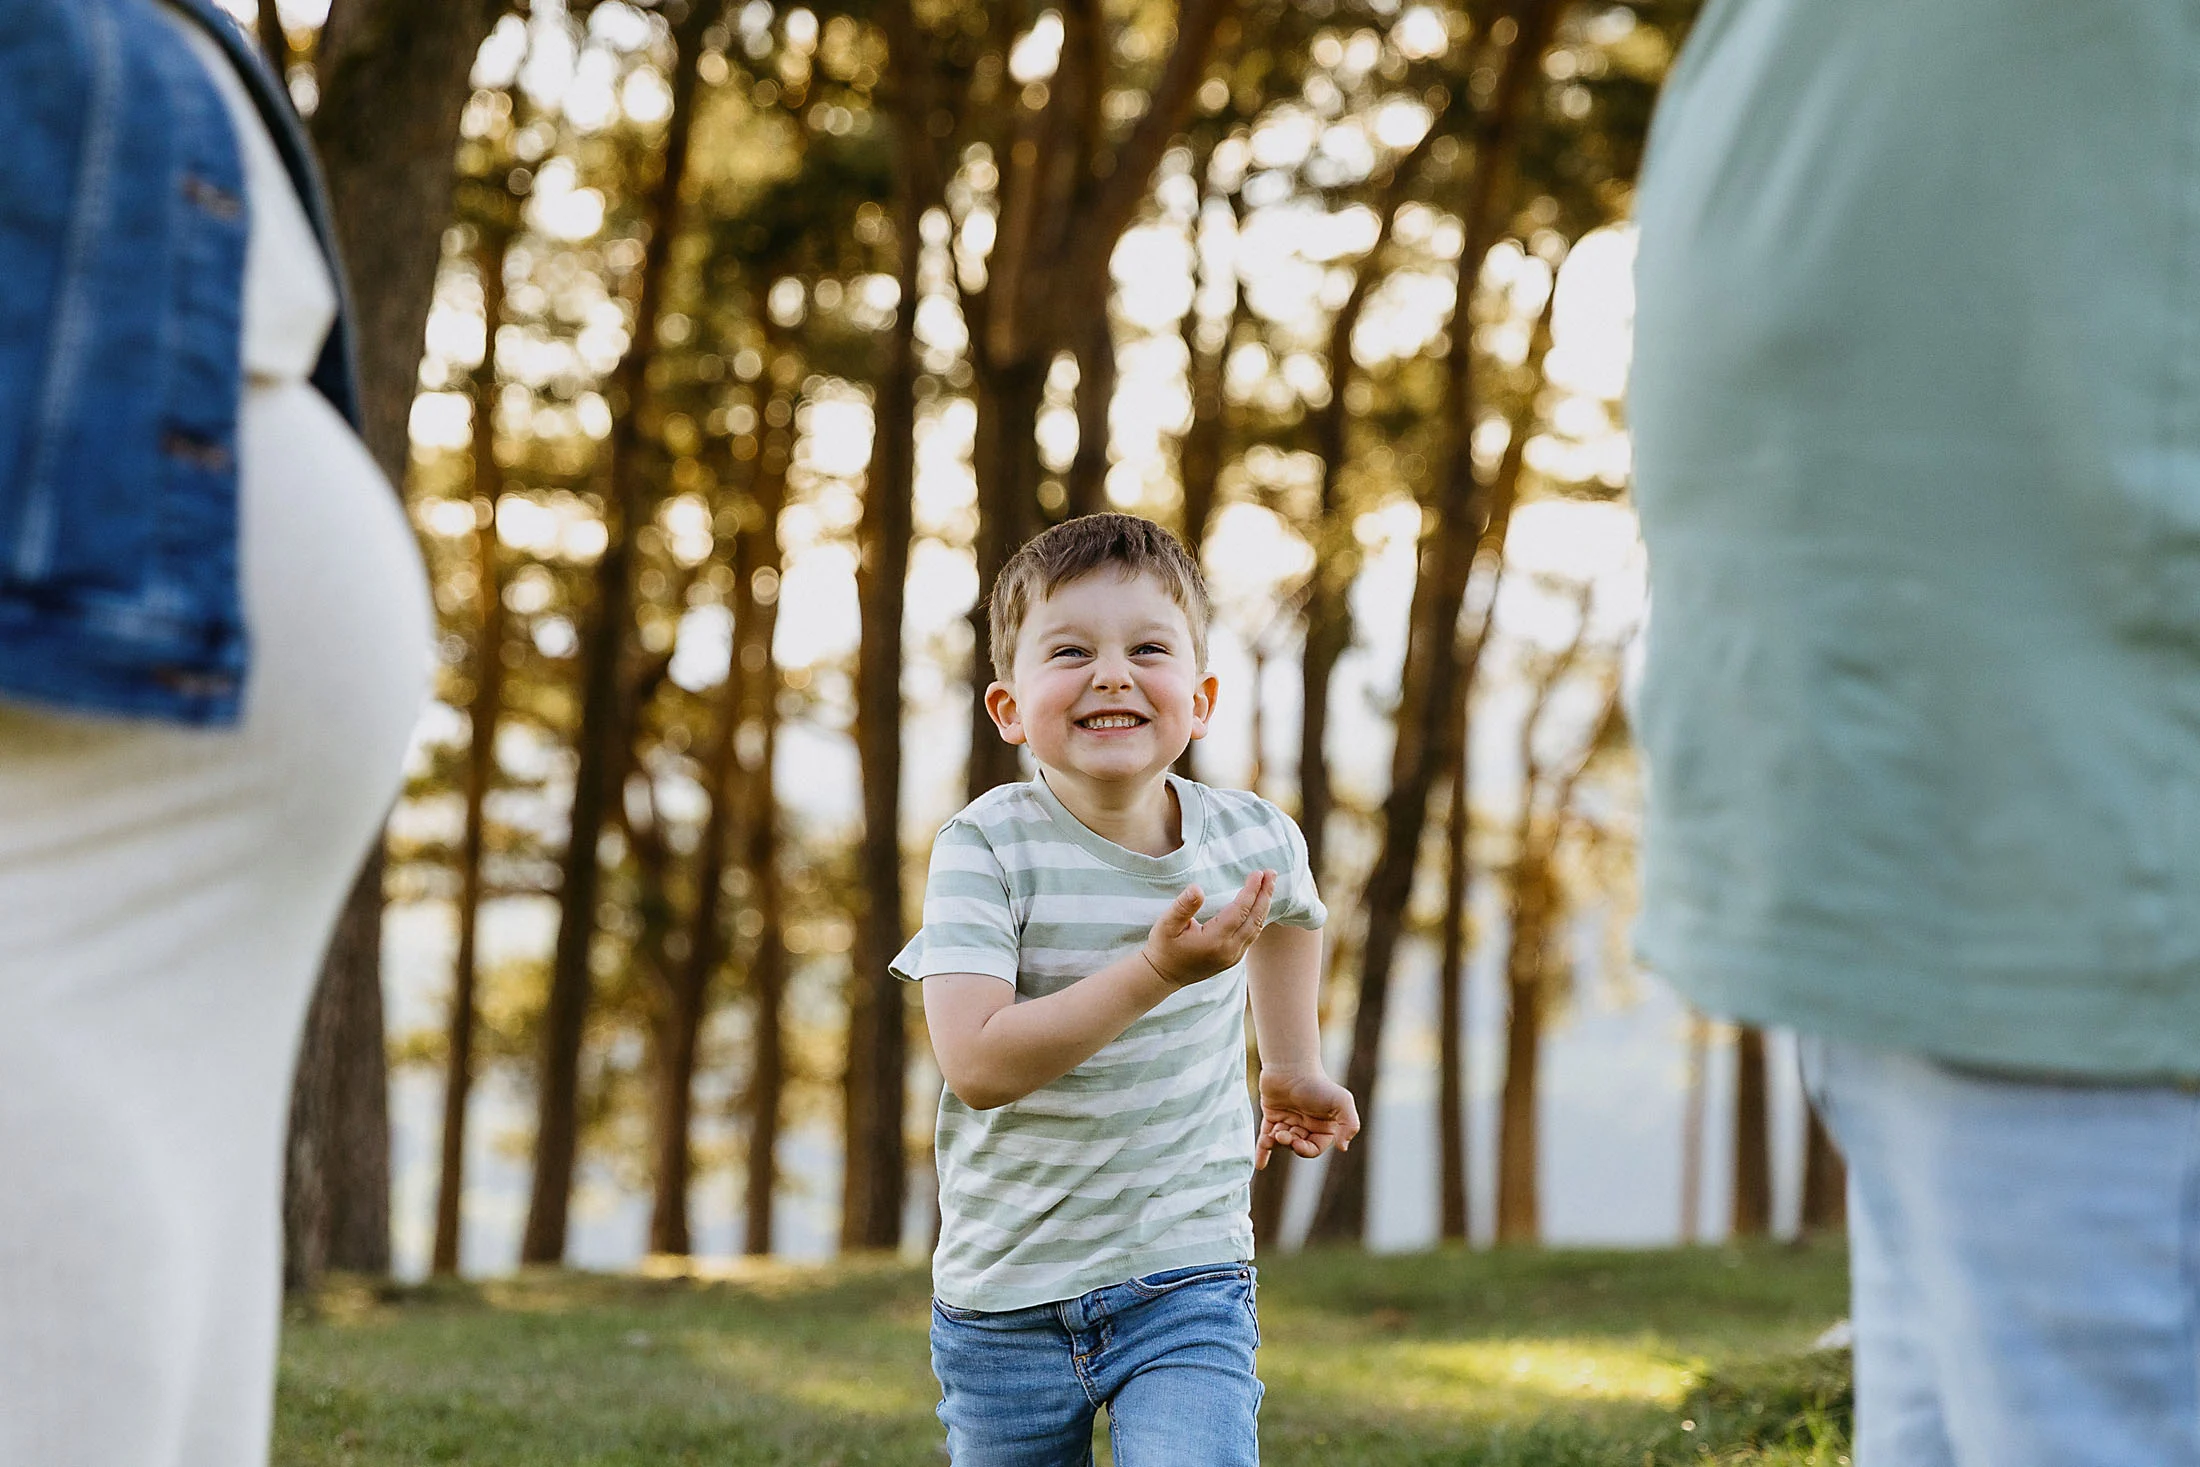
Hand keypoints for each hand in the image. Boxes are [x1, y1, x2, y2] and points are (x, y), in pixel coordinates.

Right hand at [1141, 871, 1274, 987]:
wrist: (1163, 975)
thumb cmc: (1163, 947)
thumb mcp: (1166, 924)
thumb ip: (1183, 906)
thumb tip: (1197, 888)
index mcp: (1215, 940)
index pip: (1240, 911)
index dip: (1251, 890)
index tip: (1258, 873)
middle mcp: (1229, 951)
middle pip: (1255, 919)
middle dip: (1265, 894)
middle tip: (1271, 873)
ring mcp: (1233, 957)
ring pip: (1256, 928)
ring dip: (1264, 905)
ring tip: (1268, 885)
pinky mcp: (1233, 959)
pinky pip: (1252, 936)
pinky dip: (1258, 918)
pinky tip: (1258, 905)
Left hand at [1255, 1067, 1358, 1167]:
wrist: (1290, 1065)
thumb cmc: (1317, 1084)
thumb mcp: (1341, 1102)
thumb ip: (1349, 1124)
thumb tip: (1343, 1148)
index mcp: (1324, 1126)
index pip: (1315, 1148)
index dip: (1306, 1151)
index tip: (1297, 1144)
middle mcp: (1307, 1126)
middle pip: (1297, 1145)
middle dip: (1289, 1143)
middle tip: (1282, 1133)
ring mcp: (1289, 1122)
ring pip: (1281, 1142)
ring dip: (1275, 1143)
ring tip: (1271, 1136)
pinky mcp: (1272, 1117)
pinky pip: (1266, 1138)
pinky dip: (1262, 1152)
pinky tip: (1259, 1165)